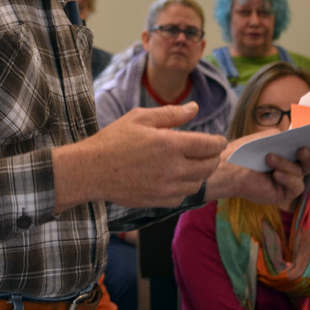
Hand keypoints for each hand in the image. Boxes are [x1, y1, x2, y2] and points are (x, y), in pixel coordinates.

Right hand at [52, 103, 226, 212]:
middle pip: (209, 166)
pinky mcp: (159, 201)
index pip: (210, 145)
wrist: (91, 171)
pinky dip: (185, 186)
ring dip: (200, 172)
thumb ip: (171, 113)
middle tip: (207, 151)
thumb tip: (195, 108)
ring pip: (198, 183)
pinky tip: (176, 177)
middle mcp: (173, 169)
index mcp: (171, 144)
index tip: (218, 140)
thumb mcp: (141, 118)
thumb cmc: (114, 140)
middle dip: (213, 157)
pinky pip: (183, 196)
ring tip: (191, 163)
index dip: (218, 141)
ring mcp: (167, 188)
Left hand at [204, 128, 309, 206]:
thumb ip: (288, 135)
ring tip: (270, 159)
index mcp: (288, 151)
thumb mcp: (270, 137)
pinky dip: (288, 179)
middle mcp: (290, 165)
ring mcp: (288, 180)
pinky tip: (276, 175)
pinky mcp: (284, 193)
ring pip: (302, 173)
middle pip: (309, 162)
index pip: (308, 149)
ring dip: (287, 164)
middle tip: (302, 149)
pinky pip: (296, 187)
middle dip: (309, 155)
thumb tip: (305, 133)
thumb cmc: (247, 150)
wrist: (230, 167)